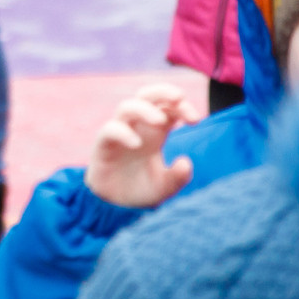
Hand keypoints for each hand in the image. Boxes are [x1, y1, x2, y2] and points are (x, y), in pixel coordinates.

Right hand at [86, 84, 197, 208]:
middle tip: (179, 97)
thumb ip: (178, 178)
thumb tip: (185, 161)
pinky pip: (110, 129)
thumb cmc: (142, 190)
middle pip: (146, 95)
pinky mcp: (103, 145)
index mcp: (156, 131)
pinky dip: (122, 132)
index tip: (195, 120)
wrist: (116, 206)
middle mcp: (138, 127)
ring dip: (145, 109)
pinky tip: (136, 144)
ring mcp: (119, 133)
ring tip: (160, 121)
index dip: (182, 106)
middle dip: (163, 91)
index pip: (168, 107)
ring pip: (127, 107)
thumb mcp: (165, 188)